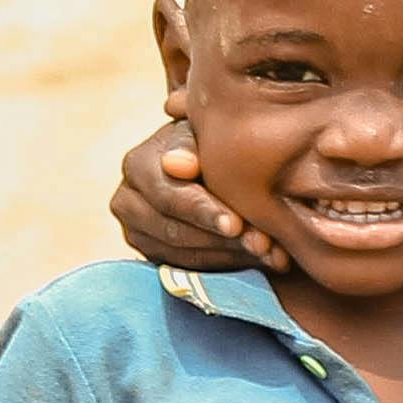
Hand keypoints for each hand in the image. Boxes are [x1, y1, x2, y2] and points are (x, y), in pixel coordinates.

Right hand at [112, 109, 274, 275]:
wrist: (209, 163)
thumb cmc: (209, 141)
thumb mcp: (201, 132)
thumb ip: (190, 144)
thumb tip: (177, 165)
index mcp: (136, 166)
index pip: (167, 195)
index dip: (202, 211)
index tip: (236, 224)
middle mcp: (128, 204)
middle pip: (175, 232)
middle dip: (224, 241)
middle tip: (264, 245)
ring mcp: (140, 235)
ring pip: (186, 255)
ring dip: (233, 256)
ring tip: (273, 255)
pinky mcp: (157, 257)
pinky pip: (193, 271)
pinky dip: (231, 266)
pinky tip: (263, 261)